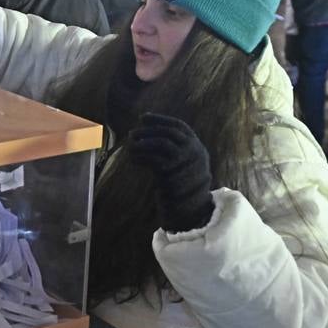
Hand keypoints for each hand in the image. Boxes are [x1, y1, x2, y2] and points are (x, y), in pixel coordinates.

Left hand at [127, 113, 213, 232]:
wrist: (188, 210)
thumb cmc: (180, 185)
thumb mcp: (182, 163)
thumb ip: (172, 148)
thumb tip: (146, 130)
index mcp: (197, 147)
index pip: (179, 126)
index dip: (160, 120)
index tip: (143, 117)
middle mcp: (194, 152)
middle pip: (169, 133)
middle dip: (149, 130)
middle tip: (132, 133)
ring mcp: (186, 163)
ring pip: (162, 144)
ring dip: (143, 142)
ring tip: (130, 145)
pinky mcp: (174, 175)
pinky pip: (154, 160)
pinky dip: (141, 157)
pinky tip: (132, 158)